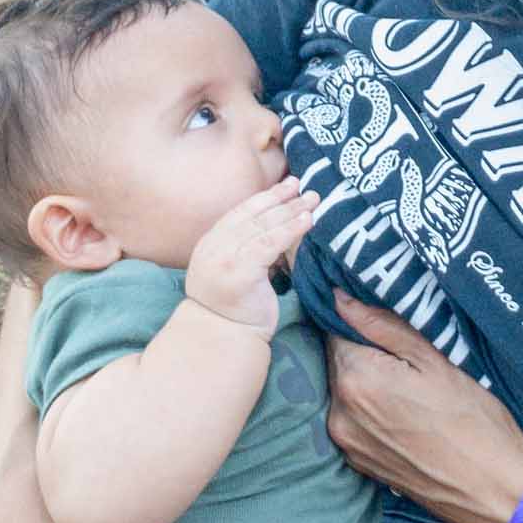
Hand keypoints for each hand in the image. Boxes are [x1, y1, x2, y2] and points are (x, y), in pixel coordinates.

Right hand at [185, 177, 318, 335]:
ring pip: (264, 226)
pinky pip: (271, 243)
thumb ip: (242, 248)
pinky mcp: (241, 270)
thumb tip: (273, 224)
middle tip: (304, 186)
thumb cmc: (234, 308)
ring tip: (312, 200)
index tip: (287, 185)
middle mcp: (214, 246)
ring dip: (291, 210)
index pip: (240, 212)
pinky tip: (308, 220)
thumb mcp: (232, 270)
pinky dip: (291, 229)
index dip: (265, 197)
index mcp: (210, 243)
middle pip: (253, 215)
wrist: (222, 336)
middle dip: (281, 198)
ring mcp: (226, 257)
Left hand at [326, 291, 522, 522]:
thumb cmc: (474, 420)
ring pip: (345, 392)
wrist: (492, 490)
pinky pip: (353, 422)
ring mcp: (346, 442)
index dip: (359, 321)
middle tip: (408, 358)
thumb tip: (340, 298)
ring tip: (410, 390)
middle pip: (338, 362)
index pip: (335, 330)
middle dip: (364, 353)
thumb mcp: (435, 360)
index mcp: (356, 378)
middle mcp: (339, 412)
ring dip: (366, 383)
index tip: (386, 324)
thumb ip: (382, 326)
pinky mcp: (357, 463)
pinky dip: (370, 412)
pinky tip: (405, 416)